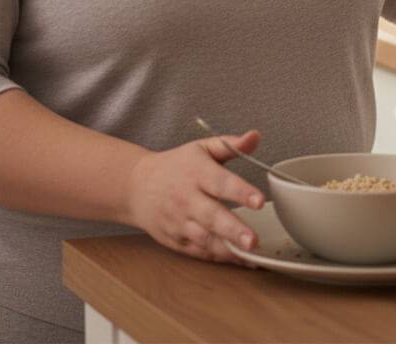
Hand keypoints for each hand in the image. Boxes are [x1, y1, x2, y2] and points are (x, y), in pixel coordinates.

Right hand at [125, 129, 265, 265]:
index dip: (241, 192)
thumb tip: (255, 136)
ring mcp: (178, 222)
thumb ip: (231, 145)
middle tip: (254, 241)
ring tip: (251, 256)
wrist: (136, 185)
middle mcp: (186, 199)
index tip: (260, 201)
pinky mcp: (175, 240)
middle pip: (212, 217)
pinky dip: (218, 257)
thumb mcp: (202, 148)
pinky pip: (198, 252)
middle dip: (233, 230)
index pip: (221, 182)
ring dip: (228, 249)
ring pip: (204, 239)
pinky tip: (239, 259)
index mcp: (196, 172)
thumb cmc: (177, 165)